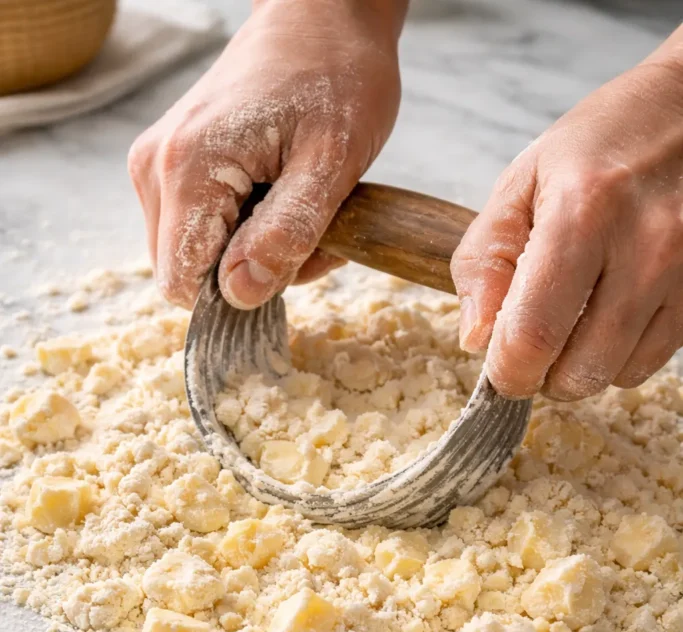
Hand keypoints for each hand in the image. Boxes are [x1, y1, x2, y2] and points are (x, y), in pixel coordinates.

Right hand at [128, 0, 404, 309]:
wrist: (320, 15)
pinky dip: (245, 232)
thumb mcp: (332, 162)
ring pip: (195, 256)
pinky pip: (200, 230)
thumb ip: (287, 233)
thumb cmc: (335, 76)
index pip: (183, 283)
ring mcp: (157, 166)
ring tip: (301, 208)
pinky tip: (282, 199)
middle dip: (250, 274)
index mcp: (186, 169)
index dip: (237, 296)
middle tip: (309, 233)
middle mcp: (155, 169)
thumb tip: (241, 295)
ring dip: (252, 254)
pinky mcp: (170, 166)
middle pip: (186, 274)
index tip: (290, 265)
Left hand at [451, 41, 682, 399]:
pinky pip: (653, 361)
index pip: (534, 336)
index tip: (500, 369)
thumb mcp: (522, 183)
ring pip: (619, 374)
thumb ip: (485, 261)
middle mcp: (644, 245)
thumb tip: (476, 338)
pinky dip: (622, 355)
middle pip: (579, 370)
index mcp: (582, 212)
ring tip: (573, 322)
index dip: (508, 372)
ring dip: (584, 367)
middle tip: (533, 343)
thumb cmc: (600, 145)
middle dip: (544, 374)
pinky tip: (611, 315)